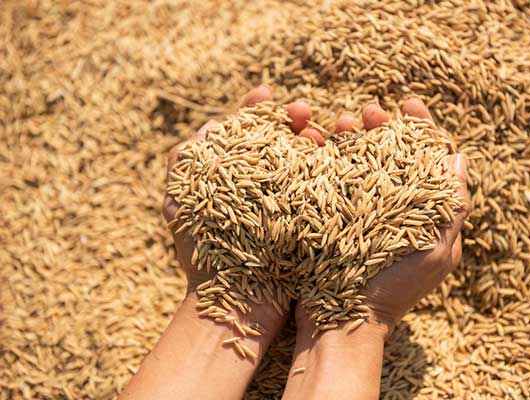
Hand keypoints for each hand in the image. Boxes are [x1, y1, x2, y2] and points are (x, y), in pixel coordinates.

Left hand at [161, 85, 321, 337]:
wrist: (234, 300)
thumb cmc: (202, 252)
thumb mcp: (179, 200)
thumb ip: (184, 160)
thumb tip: (210, 125)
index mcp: (235, 177)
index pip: (249, 132)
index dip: (257, 109)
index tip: (267, 95)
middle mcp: (265, 186)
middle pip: (283, 141)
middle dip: (293, 120)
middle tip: (303, 112)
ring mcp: (290, 203)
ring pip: (309, 158)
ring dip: (316, 138)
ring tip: (321, 135)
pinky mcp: (311, 219)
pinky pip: (326, 184)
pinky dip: (332, 166)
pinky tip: (336, 154)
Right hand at [284, 98, 470, 399]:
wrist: (342, 322)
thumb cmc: (392, 293)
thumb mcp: (435, 253)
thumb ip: (452, 207)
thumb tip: (459, 158)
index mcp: (424, 214)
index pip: (427, 160)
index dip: (421, 128)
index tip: (408, 103)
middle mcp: (393, 208)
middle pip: (390, 155)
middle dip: (381, 127)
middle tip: (367, 112)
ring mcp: (361, 212)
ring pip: (358, 162)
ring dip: (351, 137)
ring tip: (339, 122)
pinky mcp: (332, 216)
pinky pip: (331, 178)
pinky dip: (326, 157)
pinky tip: (315, 142)